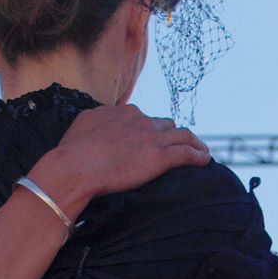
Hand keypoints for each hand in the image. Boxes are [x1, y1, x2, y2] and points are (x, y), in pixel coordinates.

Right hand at [27, 104, 209, 219]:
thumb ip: (99, 117)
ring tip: (202, 149)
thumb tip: (103, 116)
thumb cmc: (72, 150)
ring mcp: (152, 138)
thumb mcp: (84, 122)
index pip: (144, 117)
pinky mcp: (159, 157)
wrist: (74, 167)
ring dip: (194, 141)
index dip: (151, 128)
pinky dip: (198, 155)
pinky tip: (205, 160)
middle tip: (180, 144)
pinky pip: (187, 153)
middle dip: (174, 134)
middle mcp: (141, 120)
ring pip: (183, 135)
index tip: (153, 138)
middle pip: (166, 124)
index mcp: (124, 111)